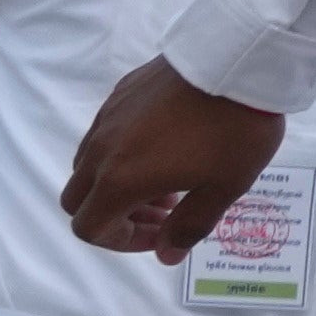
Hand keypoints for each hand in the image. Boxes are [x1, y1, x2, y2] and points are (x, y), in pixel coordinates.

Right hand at [62, 56, 294, 260]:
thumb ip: (189, 227)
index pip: (88, 228)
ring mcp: (106, 118)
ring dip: (118, 184)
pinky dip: (123, 154)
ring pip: (88, 166)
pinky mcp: (118, 94)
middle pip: (77, 199)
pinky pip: (104, 135)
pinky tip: (168, 144)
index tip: (163, 235)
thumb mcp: (223, 188)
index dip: (122, 243)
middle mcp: (100, 149)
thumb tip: (165, 255)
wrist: (237, 60)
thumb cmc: (234, 131)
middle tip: (163, 211)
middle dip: (114, 216)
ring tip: (169, 178)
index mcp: (119, 179)